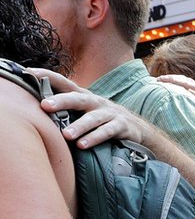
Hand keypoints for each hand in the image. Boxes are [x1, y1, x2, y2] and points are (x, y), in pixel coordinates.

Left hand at [29, 69, 151, 147]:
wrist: (138, 129)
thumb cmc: (104, 120)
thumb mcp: (87, 111)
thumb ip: (68, 109)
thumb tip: (38, 108)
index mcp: (85, 97)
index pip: (65, 84)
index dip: (49, 77)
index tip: (30, 73)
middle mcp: (97, 103)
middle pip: (78, 99)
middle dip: (62, 101)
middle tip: (45, 106)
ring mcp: (110, 114)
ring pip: (93, 118)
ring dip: (80, 126)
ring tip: (66, 135)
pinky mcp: (122, 126)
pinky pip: (107, 132)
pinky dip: (95, 138)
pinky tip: (83, 145)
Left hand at [155, 74, 194, 128]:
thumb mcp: (191, 110)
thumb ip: (183, 103)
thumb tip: (166, 102)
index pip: (184, 80)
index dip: (172, 78)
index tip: (159, 78)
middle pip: (188, 81)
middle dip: (173, 78)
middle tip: (160, 78)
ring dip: (183, 83)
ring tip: (171, 81)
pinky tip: (188, 91)